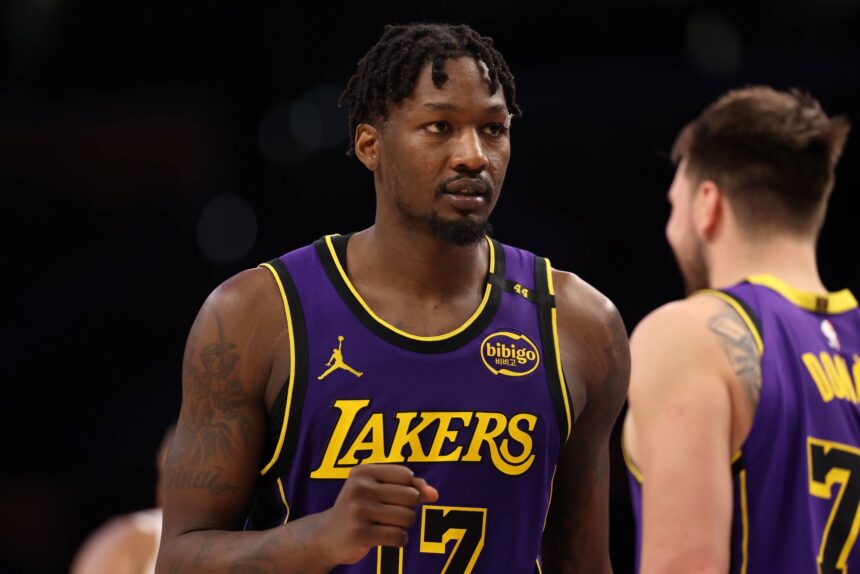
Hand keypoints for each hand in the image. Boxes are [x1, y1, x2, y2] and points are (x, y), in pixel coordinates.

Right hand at [315, 464, 437, 566]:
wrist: (326, 536)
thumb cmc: (360, 509)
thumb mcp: (379, 490)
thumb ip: (411, 486)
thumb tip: (434, 494)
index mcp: (363, 471)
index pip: (407, 475)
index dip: (409, 489)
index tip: (395, 498)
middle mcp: (359, 488)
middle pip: (411, 497)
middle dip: (408, 509)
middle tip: (390, 514)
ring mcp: (358, 511)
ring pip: (408, 518)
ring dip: (404, 526)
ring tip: (386, 525)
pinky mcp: (360, 534)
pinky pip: (399, 537)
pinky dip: (399, 540)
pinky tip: (385, 538)